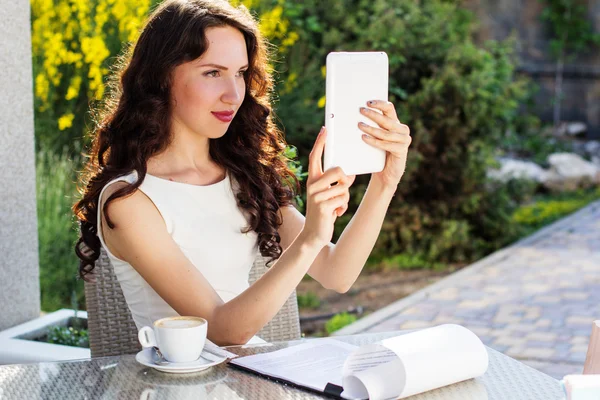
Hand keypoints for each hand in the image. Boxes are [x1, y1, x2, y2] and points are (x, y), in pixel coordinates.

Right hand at [300, 127, 355, 248]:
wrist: (314, 234)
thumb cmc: (324, 211)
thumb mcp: (328, 193)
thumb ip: (336, 182)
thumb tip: (351, 173)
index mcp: (312, 179)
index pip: (316, 157)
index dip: (320, 143)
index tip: (325, 129)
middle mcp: (312, 185)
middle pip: (338, 171)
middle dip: (346, 181)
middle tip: (342, 191)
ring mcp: (316, 195)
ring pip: (344, 187)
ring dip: (345, 198)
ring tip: (336, 205)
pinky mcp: (322, 206)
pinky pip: (343, 199)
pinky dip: (343, 207)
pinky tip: (335, 213)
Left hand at [358, 100, 411, 189]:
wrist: (385, 174)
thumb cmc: (377, 154)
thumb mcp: (375, 137)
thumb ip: (371, 126)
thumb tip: (357, 114)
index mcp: (396, 123)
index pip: (389, 108)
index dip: (379, 104)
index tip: (367, 102)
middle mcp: (402, 129)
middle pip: (387, 119)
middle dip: (373, 114)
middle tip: (360, 111)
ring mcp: (404, 140)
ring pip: (385, 132)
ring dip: (371, 128)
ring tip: (359, 125)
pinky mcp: (402, 150)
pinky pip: (386, 144)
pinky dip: (374, 141)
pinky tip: (364, 138)